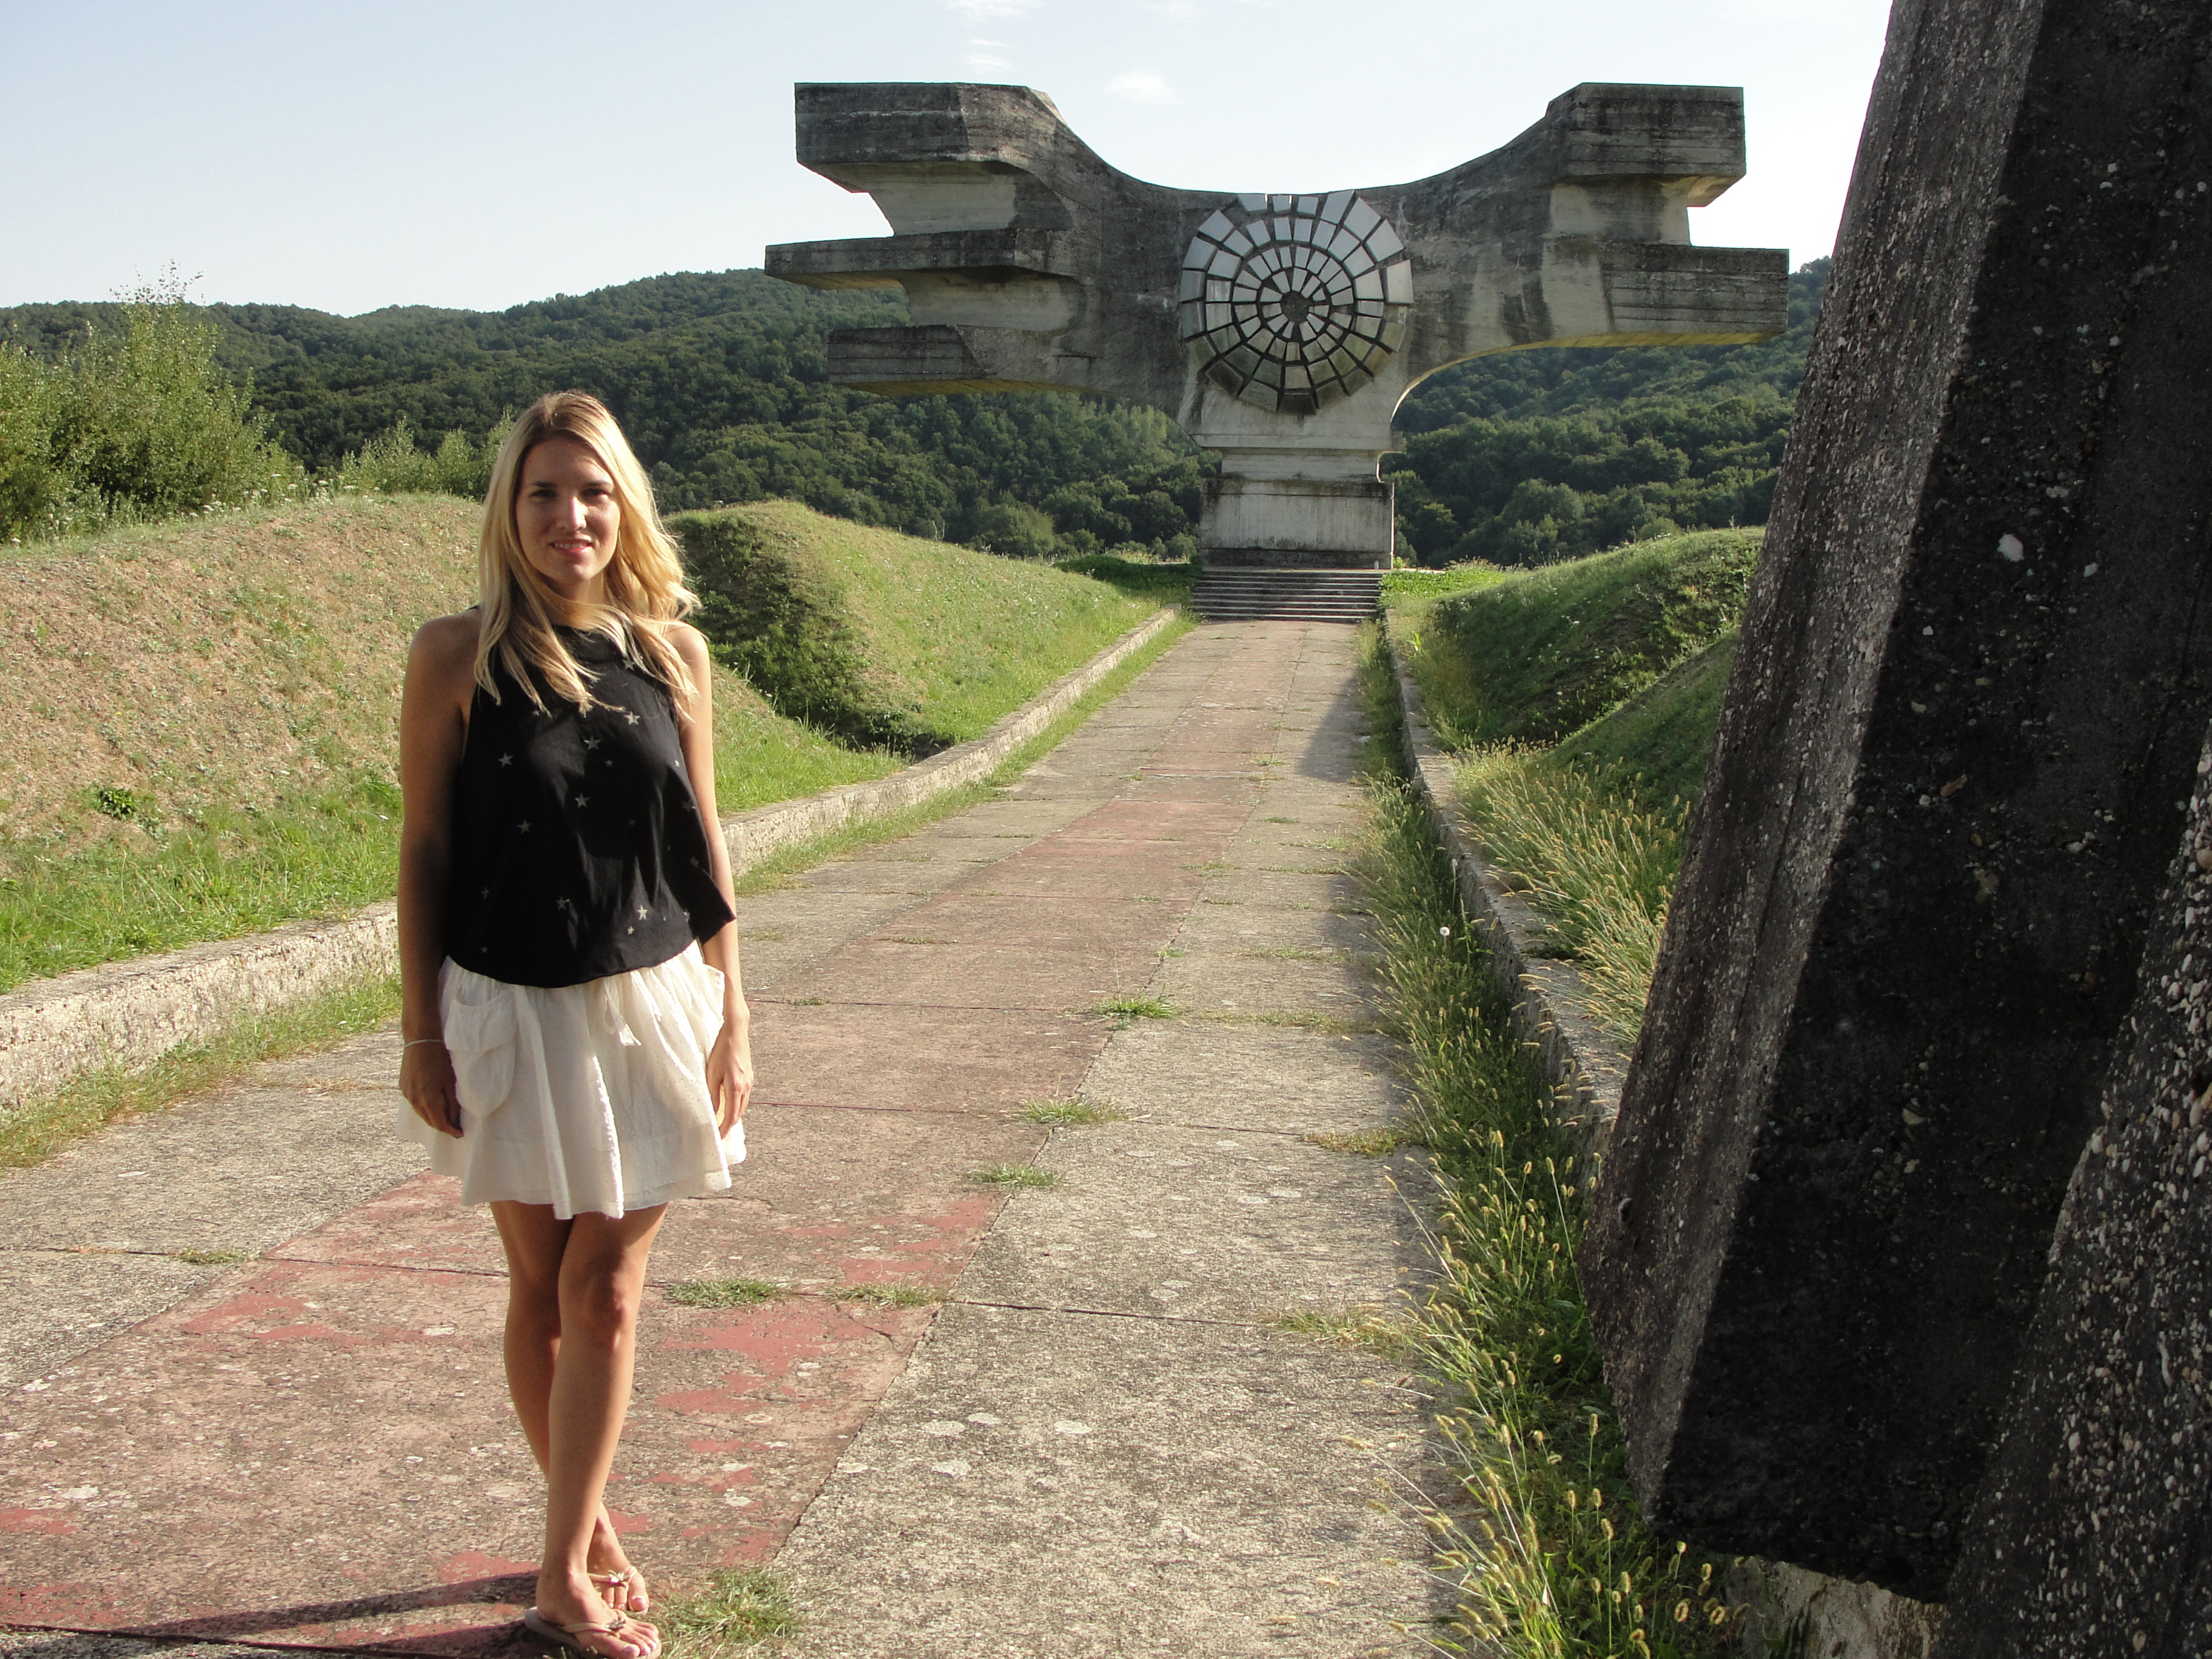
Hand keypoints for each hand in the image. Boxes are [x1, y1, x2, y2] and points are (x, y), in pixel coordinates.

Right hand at [401, 1040, 462, 1137]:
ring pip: (420, 1114)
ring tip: (443, 1118)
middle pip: (429, 1121)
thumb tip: (455, 1120)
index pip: (440, 1124)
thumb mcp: (450, 1082)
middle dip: (442, 1126)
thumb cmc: (440, 1060)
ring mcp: (407, 1095)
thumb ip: (452, 1103)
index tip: (459, 1134)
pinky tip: (430, 1105)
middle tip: (454, 1128)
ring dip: (432, 1118)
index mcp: (429, 1100)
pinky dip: (423, 1108)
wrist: (420, 1041)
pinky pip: (414, 1104)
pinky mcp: (402, 1088)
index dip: (451, 1131)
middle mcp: (415, 1101)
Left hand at [706, 1020, 752, 1135]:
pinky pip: (744, 1097)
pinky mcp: (749, 1077)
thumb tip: (713, 1111)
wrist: (736, 1032)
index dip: (725, 1128)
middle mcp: (746, 1086)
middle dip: (730, 1125)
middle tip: (720, 1133)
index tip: (719, 1137)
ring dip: (734, 1116)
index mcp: (736, 1087)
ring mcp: (750, 1081)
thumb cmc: (722, 1050)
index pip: (731, 1116)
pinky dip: (737, 1105)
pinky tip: (730, 1105)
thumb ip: (713, 1094)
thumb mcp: (712, 1073)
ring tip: (723, 1122)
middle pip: (739, 1113)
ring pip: (743, 1106)